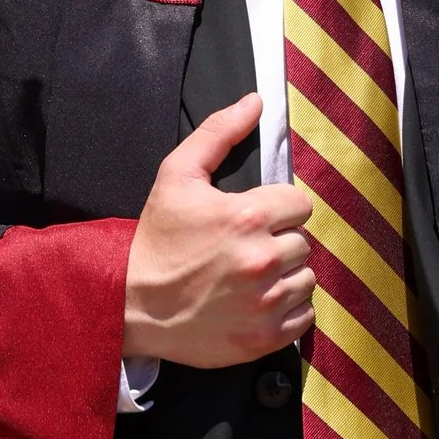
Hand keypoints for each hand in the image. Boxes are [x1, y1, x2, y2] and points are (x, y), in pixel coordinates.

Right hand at [122, 95, 314, 370]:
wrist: (131, 306)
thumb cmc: (156, 239)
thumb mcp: (176, 175)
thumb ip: (219, 133)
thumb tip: (256, 101)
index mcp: (247, 217)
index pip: (300, 205)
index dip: (277, 209)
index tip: (253, 218)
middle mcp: (263, 260)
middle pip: (303, 241)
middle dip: (279, 241)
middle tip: (246, 248)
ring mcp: (266, 303)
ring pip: (306, 278)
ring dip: (286, 275)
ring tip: (252, 276)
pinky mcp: (264, 338)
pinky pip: (304, 316)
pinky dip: (288, 310)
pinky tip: (258, 302)